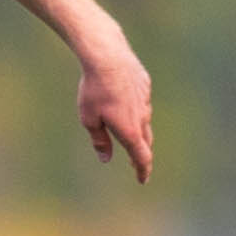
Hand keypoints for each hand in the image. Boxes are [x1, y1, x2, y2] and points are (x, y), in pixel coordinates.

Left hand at [77, 37, 154, 182]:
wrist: (107, 56)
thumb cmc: (94, 90)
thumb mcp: (89, 119)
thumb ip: (100, 141)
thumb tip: (105, 158)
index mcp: (130, 131)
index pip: (141, 157)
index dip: (142, 170)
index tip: (142, 179)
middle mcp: (142, 117)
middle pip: (146, 141)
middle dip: (141, 153)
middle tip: (136, 163)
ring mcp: (145, 99)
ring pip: (145, 119)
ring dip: (138, 129)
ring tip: (131, 134)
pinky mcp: (144, 84)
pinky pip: (142, 100)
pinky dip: (136, 107)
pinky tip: (127, 102)